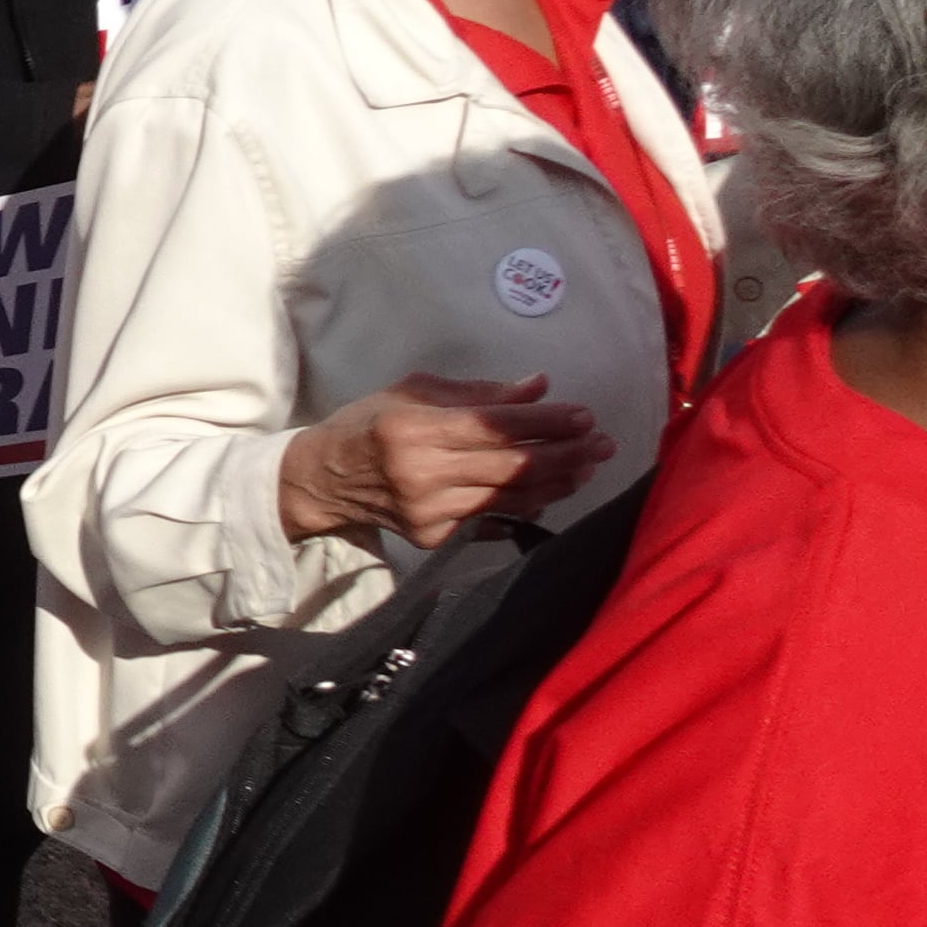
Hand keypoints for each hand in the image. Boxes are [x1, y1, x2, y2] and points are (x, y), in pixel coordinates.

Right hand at [277, 374, 613, 546]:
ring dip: (556, 482)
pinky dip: (527, 505)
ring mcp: (429, 512)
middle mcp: (421, 474)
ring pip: (510, 498)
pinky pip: (493, 519)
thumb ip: (478, 393)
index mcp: (414, 428)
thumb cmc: (370, 423)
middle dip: (564, 453)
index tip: (583, 415)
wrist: (324, 480)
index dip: (545, 422)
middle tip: (601, 443)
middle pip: (511, 466)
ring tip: (588, 466)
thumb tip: (539, 388)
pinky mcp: (434, 538)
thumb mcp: (414, 392)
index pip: (494, 426)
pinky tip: (552, 491)